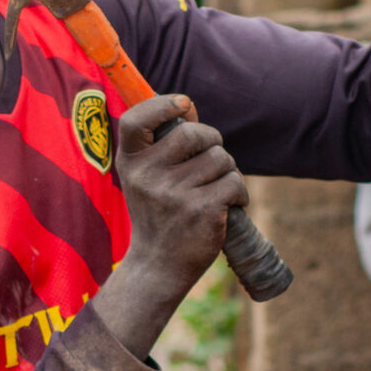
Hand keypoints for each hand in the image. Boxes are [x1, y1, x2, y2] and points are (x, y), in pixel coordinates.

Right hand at [89, 93, 248, 358]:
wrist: (157, 266)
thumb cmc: (157, 214)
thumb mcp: (143, 178)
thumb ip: (159, 144)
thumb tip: (187, 108)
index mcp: (130, 163)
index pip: (134, 120)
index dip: (161, 104)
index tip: (183, 105)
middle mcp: (148, 175)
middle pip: (194, 133)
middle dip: (212, 142)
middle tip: (209, 161)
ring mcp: (174, 193)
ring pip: (221, 159)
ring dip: (226, 172)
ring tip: (213, 191)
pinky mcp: (202, 209)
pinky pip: (235, 182)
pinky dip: (239, 193)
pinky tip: (227, 206)